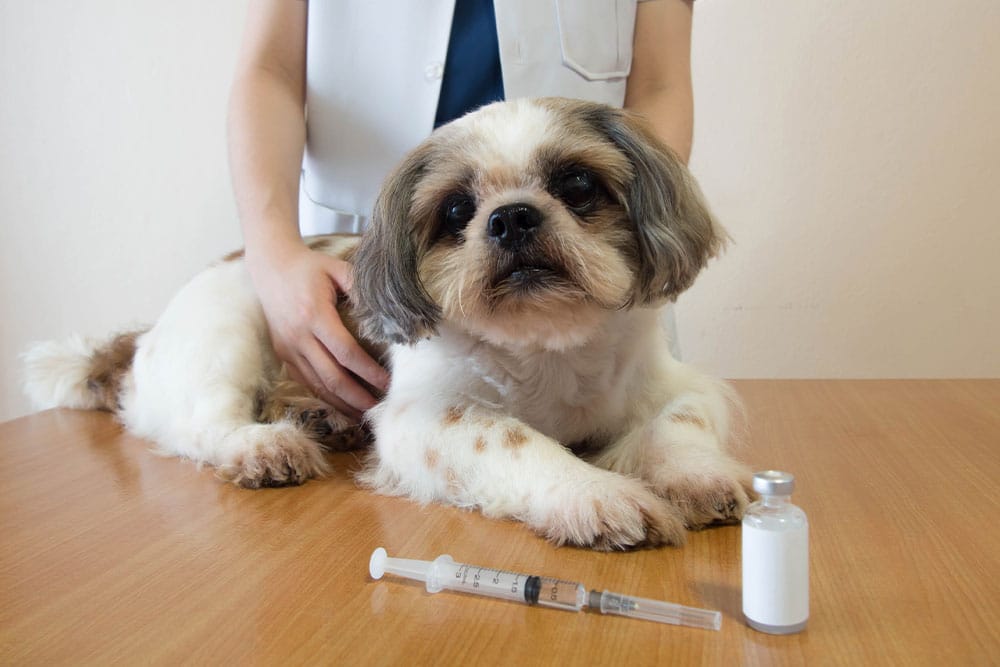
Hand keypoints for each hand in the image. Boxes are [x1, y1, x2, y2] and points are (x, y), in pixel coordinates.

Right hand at [247, 241, 389, 418]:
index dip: (369, 372)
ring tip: (367, 415)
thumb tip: (386, 316)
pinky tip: (345, 405)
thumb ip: (361, 289)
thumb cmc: (310, 267)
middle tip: (382, 409)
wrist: (270, 267)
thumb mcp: (338, 269)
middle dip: (359, 398)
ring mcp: (288, 349)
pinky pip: (307, 383)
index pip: (346, 353)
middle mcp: (298, 336)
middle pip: (332, 377)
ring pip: (318, 386)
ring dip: (344, 404)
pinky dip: (327, 397)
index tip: (389, 383)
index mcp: (313, 314)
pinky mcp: (283, 355)